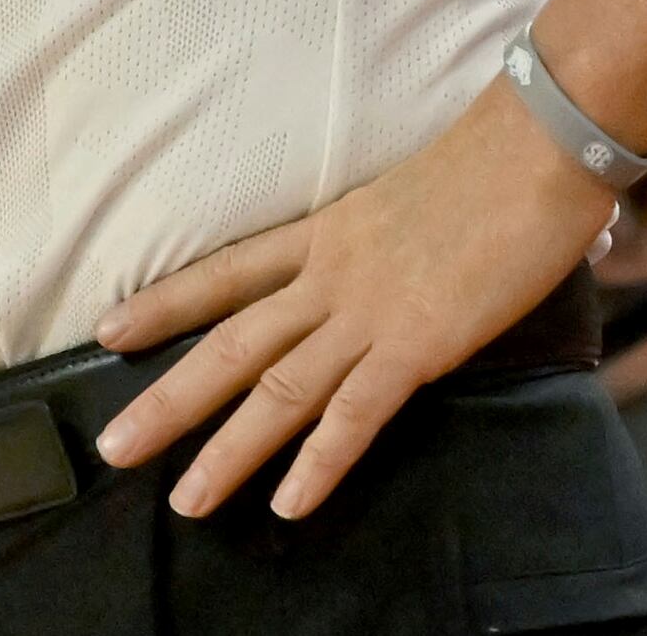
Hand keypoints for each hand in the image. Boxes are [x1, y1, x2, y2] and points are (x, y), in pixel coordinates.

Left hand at [89, 83, 619, 521]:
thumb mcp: (410, 197)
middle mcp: (331, 273)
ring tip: (187, 502)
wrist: (538, 143)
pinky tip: (289, 503)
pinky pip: (356, 413)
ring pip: (278, 389)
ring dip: (228, 451)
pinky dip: (320, 462)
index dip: (164, 303)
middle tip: (113, 448)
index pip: (226, 271)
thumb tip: (409, 261)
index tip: (108, 330)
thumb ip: (392, 239)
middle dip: (168, 401)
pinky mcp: (419, 343)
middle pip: (230, 342)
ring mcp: (370, 311)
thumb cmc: (494, 162)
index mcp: (326, 232)